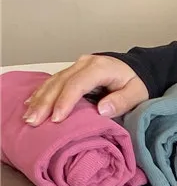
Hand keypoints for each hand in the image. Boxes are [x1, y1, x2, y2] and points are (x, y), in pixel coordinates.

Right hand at [22, 55, 146, 125]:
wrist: (135, 69)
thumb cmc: (136, 83)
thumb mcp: (137, 93)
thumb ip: (122, 101)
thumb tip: (101, 109)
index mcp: (100, 68)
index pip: (77, 84)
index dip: (65, 101)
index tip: (56, 119)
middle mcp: (84, 64)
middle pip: (60, 82)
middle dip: (45, 102)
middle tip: (34, 121)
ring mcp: (76, 67)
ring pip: (53, 82)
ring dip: (39, 99)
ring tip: (29, 116)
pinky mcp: (72, 72)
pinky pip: (53, 82)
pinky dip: (41, 93)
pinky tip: (31, 103)